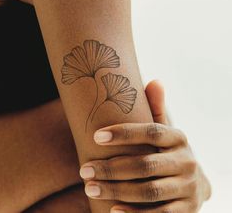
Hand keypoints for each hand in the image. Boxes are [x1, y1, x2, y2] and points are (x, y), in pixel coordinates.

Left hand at [80, 81, 210, 212]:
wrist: (195, 182)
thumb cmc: (169, 151)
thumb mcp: (166, 130)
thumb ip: (157, 109)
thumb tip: (155, 80)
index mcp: (178, 138)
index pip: (151, 131)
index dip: (124, 133)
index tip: (96, 136)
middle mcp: (187, 161)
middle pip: (145, 164)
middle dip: (112, 168)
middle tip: (84, 170)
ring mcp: (188, 187)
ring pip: (149, 190)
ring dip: (117, 190)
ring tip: (90, 188)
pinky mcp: (187, 209)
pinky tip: (112, 210)